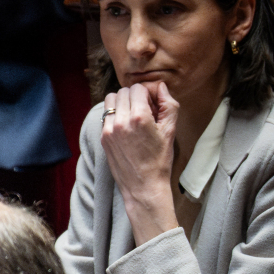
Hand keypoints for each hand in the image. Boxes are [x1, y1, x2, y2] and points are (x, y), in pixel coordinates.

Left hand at [100, 81, 179, 244]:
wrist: (143, 185)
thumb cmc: (160, 159)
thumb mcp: (171, 130)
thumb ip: (168, 104)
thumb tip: (160, 87)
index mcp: (139, 117)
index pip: (138, 88)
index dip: (148, 92)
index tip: (153, 103)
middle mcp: (120, 121)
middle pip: (123, 92)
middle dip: (135, 96)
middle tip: (145, 109)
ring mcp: (108, 130)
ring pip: (110, 100)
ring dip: (121, 102)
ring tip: (133, 114)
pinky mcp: (102, 137)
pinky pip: (105, 114)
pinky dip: (114, 114)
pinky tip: (125, 125)